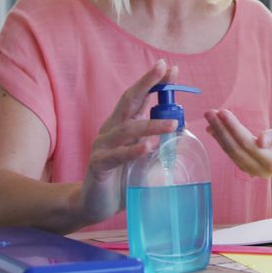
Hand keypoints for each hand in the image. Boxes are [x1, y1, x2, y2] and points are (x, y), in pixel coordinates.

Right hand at [77, 59, 178, 224]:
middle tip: (163, 68)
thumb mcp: (142, 156)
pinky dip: (133, 151)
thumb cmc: (121, 178)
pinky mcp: (98, 165)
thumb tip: (179, 126)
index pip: (138, 98)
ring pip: (128, 129)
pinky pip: (117, 156)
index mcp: (123, 124)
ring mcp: (103, 146)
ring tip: (173, 124)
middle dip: (147, 83)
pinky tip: (148, 147)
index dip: (152, 82)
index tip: (170, 68)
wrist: (92, 204)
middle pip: (129, 101)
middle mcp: (111, 129)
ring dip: (152, 125)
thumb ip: (156, 140)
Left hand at [205, 110, 271, 176]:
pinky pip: (232, 153)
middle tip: (209, 112)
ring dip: (218, 134)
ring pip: (231, 152)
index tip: (223, 112)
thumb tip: (261, 140)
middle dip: (221, 130)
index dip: (234, 128)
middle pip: (236, 149)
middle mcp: (262, 170)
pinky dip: (221, 140)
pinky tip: (213, 128)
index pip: (248, 144)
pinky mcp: (248, 167)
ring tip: (209, 116)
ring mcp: (254, 171)